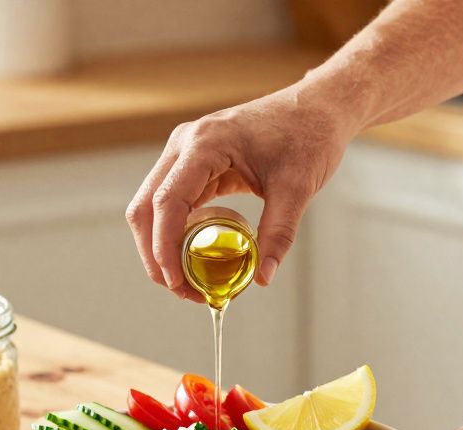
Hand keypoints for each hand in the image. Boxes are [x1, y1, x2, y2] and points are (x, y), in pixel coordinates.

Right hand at [125, 86, 351, 299]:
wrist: (317, 107)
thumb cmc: (308, 135)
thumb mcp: (297, 188)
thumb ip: (278, 233)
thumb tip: (263, 278)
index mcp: (205, 144)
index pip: (167, 202)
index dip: (164, 247)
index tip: (176, 281)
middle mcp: (185, 144)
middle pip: (146, 206)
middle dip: (155, 253)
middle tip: (179, 289)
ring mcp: (186, 152)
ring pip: (152, 205)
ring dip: (161, 245)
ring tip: (187, 279)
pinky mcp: (194, 162)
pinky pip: (172, 201)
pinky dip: (176, 231)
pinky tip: (194, 255)